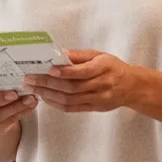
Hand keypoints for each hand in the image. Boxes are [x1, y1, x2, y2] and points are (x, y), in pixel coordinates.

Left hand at [25, 50, 148, 113]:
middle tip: (30, 80)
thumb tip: (58, 54)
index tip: (48, 70)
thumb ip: (79, 56)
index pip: (82, 72)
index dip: (64, 72)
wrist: (131, 86)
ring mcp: (98, 98)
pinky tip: (46, 97)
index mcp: (104, 68)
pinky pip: (71, 108)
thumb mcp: (99, 55)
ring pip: (69, 99)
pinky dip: (56, 103)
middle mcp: (102, 85)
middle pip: (71, 87)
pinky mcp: (94, 108)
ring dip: (48, 94)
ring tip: (34, 89)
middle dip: (48, 84)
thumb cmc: (113, 67)